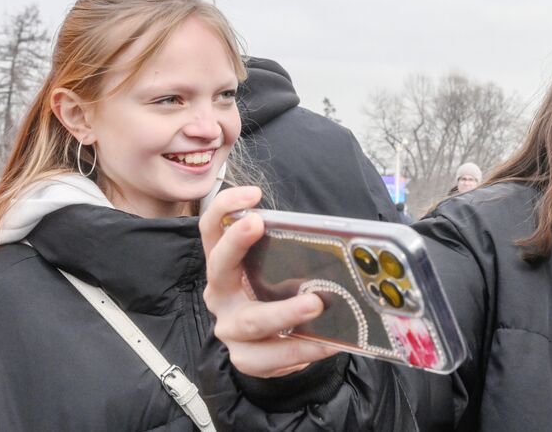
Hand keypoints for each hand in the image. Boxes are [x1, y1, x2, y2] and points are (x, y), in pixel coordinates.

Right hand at [199, 186, 338, 376]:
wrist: (269, 347)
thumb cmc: (276, 294)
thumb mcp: (278, 267)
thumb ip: (291, 250)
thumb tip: (339, 234)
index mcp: (225, 264)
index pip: (212, 228)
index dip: (226, 207)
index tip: (252, 194)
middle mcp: (219, 293)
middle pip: (219, 266)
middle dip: (236, 243)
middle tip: (258, 224)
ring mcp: (230, 327)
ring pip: (251, 321)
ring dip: (285, 312)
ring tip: (316, 304)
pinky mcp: (246, 357)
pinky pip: (273, 357)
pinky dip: (305, 349)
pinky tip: (330, 342)